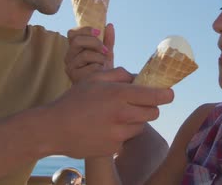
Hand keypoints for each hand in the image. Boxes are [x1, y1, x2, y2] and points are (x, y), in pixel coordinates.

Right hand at [43, 67, 173, 157]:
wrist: (53, 128)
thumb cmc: (73, 100)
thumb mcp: (94, 79)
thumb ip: (119, 74)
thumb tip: (137, 77)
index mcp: (118, 94)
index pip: (154, 96)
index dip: (166, 94)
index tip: (168, 93)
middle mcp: (121, 114)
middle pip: (153, 113)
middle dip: (150, 107)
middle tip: (139, 103)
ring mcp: (118, 134)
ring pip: (141, 126)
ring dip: (136, 120)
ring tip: (117, 116)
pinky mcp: (113, 148)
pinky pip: (126, 139)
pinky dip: (121, 133)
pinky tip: (105, 128)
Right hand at [65, 23, 114, 82]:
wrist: (104, 85)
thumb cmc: (102, 68)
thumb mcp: (106, 52)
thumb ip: (108, 39)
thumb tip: (110, 25)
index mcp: (74, 48)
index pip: (72, 33)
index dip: (84, 30)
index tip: (99, 31)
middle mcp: (69, 56)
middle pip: (77, 41)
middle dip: (94, 42)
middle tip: (105, 49)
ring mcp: (70, 67)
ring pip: (85, 54)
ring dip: (99, 57)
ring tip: (105, 63)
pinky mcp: (74, 76)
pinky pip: (90, 67)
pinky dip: (99, 67)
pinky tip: (101, 72)